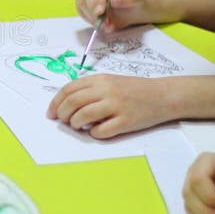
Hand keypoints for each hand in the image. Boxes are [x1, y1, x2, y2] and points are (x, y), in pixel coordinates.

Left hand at [46, 75, 174, 138]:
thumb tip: (65, 104)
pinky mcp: (126, 122)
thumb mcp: (110, 81)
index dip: (55, 103)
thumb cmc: (133, 90)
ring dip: (75, 124)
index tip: (51, 113)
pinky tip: (95, 131)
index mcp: (100, 79)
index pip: (69, 90)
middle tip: (62, 122)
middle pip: (73, 102)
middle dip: (62, 114)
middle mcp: (106, 90)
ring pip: (84, 116)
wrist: (163, 95)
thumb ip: (90, 89)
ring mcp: (117, 106)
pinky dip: (93, 133)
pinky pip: (101, 131)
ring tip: (77, 126)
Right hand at [76, 0, 148, 31]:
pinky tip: (100, 23)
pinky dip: (89, 18)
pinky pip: (80, 9)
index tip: (100, 12)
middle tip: (105, 24)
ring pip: (81, 1)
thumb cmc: (133, 0)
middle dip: (94, 9)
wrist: (127, 8)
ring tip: (107, 26)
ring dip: (93, 17)